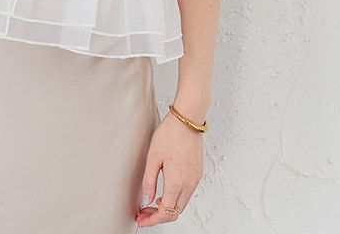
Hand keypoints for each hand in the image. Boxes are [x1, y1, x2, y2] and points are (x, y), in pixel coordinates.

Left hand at [135, 111, 204, 225]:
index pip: (165, 212)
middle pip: (175, 211)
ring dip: (167, 208)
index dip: (152, 220)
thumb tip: (147, 199)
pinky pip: (187, 193)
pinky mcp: (197, 173)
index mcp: (177, 182)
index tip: (142, 219)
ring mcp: (195, 179)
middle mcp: (189, 184)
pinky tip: (164, 192)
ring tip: (151, 204)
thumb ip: (149, 180)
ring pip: (182, 204)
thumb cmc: (170, 133)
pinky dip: (175, 198)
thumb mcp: (153, 156)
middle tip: (144, 214)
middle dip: (158, 216)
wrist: (188, 120)